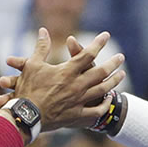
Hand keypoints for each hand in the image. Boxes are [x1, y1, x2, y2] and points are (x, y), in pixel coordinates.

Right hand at [0, 29, 124, 129]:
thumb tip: (43, 30)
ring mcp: (79, 101)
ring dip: (114, 81)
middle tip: (121, 56)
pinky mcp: (77, 115)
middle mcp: (77, 85)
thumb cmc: (28, 89)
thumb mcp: (32, 65)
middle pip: (101, 72)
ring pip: (102, 90)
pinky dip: (104, 105)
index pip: (87, 54)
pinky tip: (107, 99)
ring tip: (122, 74)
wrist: (25, 116)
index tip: (106, 35)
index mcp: (67, 72)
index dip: (98, 43)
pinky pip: (96, 111)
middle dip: (113, 62)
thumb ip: (41, 47)